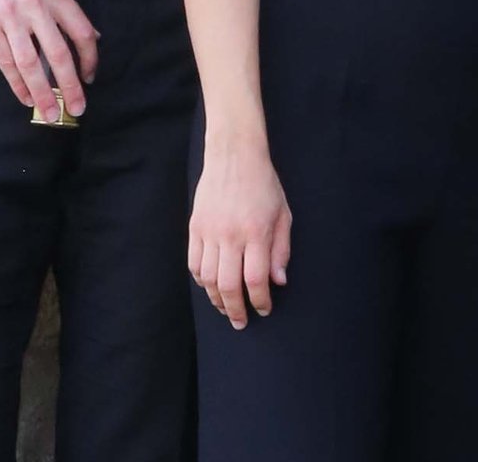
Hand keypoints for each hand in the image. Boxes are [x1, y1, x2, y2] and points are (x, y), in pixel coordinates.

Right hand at [0, 0, 97, 121]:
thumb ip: (64, 6)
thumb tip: (89, 34)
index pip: (81, 32)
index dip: (89, 59)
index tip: (90, 77)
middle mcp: (35, 6)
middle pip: (59, 54)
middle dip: (70, 87)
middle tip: (78, 108)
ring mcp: (10, 18)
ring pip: (31, 64)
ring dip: (43, 93)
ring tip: (51, 113)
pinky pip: (6, 63)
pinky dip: (17, 84)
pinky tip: (25, 98)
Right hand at [189, 136, 290, 328]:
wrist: (234, 156)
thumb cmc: (263, 184)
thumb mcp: (283, 214)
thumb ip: (281, 250)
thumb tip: (279, 282)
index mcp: (256, 232)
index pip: (256, 279)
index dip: (260, 301)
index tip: (264, 310)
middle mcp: (230, 235)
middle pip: (229, 285)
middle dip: (236, 310)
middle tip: (241, 321)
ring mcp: (209, 232)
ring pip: (208, 279)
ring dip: (217, 299)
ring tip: (226, 308)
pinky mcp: (195, 227)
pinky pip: (194, 264)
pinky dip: (201, 281)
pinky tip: (211, 286)